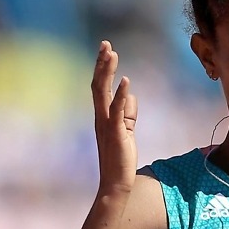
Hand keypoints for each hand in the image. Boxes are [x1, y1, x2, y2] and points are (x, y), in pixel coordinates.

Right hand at [91, 40, 137, 194]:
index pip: (100, 87)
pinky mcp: (117, 133)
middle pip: (98, 85)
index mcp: (103, 117)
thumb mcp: (127, 130)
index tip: (106, 50)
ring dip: (107, 72)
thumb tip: (129, 95)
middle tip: (105, 44)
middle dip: (101, 63)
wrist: (116, 183)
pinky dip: (120, 95)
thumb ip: (128, 113)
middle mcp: (101, 118)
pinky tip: (125, 81)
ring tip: (112, 54)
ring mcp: (107, 125)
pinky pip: (117, 111)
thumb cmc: (121, 158)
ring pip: (103, 93)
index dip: (102, 68)